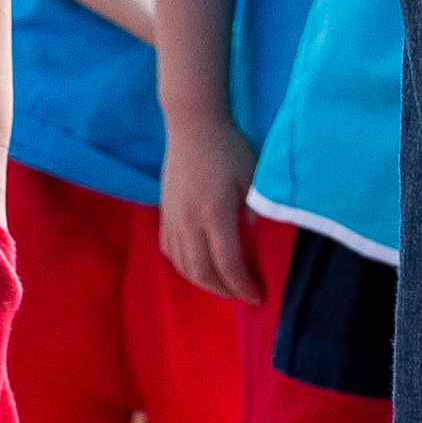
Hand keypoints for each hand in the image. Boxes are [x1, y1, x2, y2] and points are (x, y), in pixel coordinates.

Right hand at [156, 107, 257, 301]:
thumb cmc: (229, 149)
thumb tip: (248, 239)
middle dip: (223, 290)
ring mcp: (173, 218)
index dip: (242, 286)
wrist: (192, 125)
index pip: (228, 263)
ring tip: (223, 286)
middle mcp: (190, 221)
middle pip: (202, 272)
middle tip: (241, 295)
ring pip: (183, 265)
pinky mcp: (164, 213)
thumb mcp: (252, 181)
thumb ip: (252, 215)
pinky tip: (199, 267)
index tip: (257, 297)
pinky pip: (170, 250)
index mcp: (215, 213)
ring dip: (203, 282)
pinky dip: (185, 266)